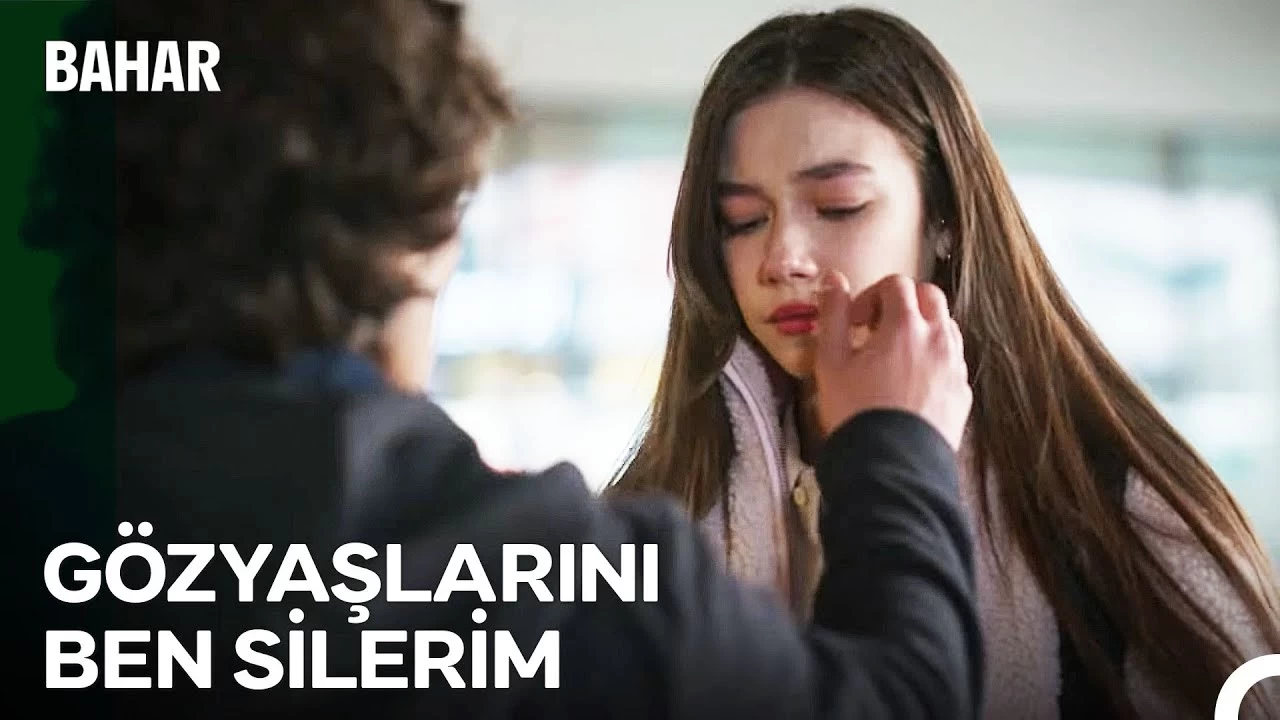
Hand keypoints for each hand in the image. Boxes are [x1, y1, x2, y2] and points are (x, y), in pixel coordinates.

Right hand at [812, 271, 971, 450]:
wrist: (892, 466)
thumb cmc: (855, 412)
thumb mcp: (831, 362)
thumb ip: (833, 315)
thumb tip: (834, 279)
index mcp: (906, 325)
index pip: (896, 284)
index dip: (872, 295)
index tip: (856, 321)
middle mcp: (938, 339)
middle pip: (930, 297)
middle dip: (904, 303)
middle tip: (878, 329)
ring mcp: (955, 367)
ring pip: (946, 328)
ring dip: (922, 329)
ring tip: (895, 357)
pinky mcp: (963, 395)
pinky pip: (952, 362)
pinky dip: (934, 360)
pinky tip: (912, 384)